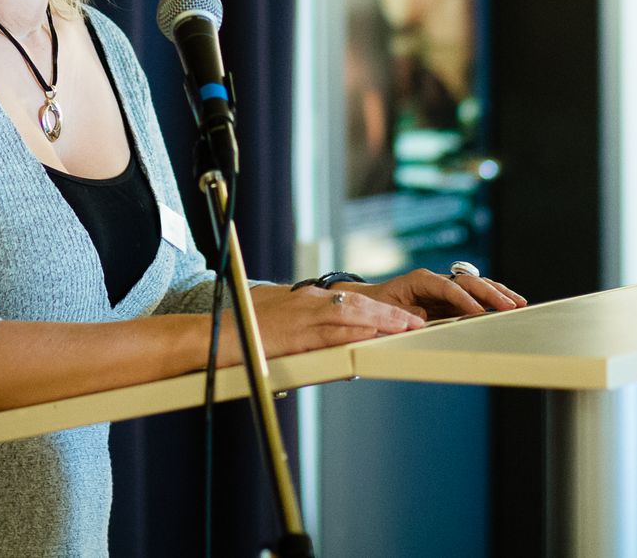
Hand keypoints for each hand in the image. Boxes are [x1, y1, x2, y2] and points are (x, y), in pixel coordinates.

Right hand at [248, 285, 422, 358]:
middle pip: (358, 304)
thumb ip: (309, 327)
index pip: (352, 301)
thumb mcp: (282, 320)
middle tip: (416, 321)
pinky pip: (329, 333)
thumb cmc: (248, 330)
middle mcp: (309, 303)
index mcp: (308, 299)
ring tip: (405, 327)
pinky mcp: (294, 336)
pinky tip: (371, 334)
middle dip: (389, 313)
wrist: (219, 334)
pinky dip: (352, 332)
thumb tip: (334, 338)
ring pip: (350, 315)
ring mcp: (302, 318)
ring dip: (381, 321)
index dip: (380, 309)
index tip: (403, 316)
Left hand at [341, 267, 527, 321]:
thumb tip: (420, 318)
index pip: (446, 287)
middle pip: (468, 282)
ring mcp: (446, 288)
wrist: (373, 302)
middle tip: (510, 306)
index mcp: (419, 280)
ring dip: (498, 294)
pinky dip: (493, 299)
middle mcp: (436, 281)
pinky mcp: (452, 299)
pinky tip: (510, 304)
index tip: (478, 311)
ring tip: (519, 303)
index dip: (463, 299)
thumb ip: (403, 315)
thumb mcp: (386, 312)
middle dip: (490, 294)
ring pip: (477, 285)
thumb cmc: (377, 306)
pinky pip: (476, 295)